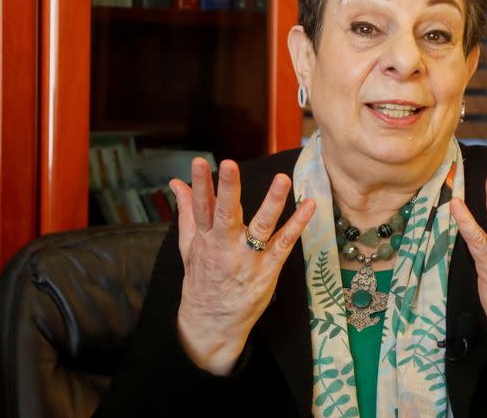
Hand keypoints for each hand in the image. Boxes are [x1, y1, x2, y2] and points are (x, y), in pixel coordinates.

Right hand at [170, 158, 314, 374]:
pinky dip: (298, 224)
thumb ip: (187, 211)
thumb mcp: (189, 246)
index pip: (201, 208)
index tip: (198, 162)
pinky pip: (285, 243)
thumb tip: (177, 182)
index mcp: (206, 239)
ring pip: (261, 227)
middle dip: (227, 189)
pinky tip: (309, 205)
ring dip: (272, 202)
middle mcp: (226, 247)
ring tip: (282, 179)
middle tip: (229, 164)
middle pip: (226, 214)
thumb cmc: (201, 280)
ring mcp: (249, 258)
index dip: (200, 185)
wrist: (211, 324)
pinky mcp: (269, 269)